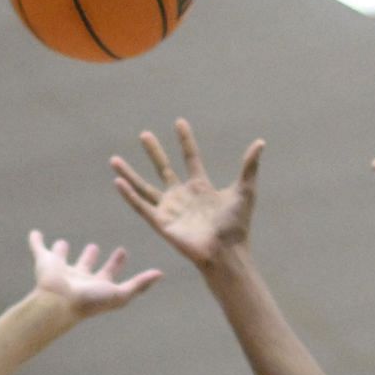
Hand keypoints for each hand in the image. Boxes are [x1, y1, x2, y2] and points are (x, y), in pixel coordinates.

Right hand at [29, 231, 161, 316]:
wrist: (59, 303)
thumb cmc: (90, 301)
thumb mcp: (119, 294)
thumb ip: (139, 284)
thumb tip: (161, 274)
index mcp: (96, 285)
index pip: (108, 272)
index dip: (116, 262)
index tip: (123, 250)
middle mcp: (78, 278)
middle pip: (85, 265)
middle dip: (90, 256)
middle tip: (94, 245)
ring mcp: (60, 270)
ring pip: (61, 257)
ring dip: (61, 251)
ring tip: (63, 242)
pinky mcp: (44, 262)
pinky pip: (38, 248)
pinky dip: (35, 241)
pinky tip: (34, 233)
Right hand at [111, 120, 263, 268]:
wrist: (226, 252)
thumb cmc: (237, 226)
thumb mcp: (244, 191)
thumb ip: (249, 167)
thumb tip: (260, 143)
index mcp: (201, 187)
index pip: (191, 158)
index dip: (185, 141)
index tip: (179, 122)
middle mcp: (182, 196)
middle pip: (164, 169)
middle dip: (154, 152)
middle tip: (144, 134)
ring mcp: (170, 209)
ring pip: (144, 187)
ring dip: (130, 173)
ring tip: (114, 159)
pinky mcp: (161, 223)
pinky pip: (141, 206)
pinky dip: (129, 195)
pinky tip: (117, 182)